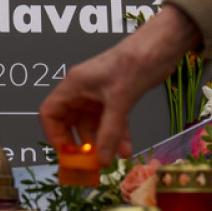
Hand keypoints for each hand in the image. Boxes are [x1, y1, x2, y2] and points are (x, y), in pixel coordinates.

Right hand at [38, 4, 201, 164]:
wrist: (161, 46)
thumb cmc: (135, 62)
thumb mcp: (120, 101)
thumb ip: (110, 132)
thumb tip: (103, 160)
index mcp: (74, 84)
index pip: (50, 112)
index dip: (54, 134)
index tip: (68, 154)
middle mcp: (83, 90)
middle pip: (71, 122)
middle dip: (81, 144)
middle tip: (90, 164)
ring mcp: (99, 94)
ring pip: (93, 125)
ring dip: (103, 142)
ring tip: (112, 160)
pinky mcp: (116, 97)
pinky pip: (110, 121)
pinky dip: (117, 135)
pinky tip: (126, 149)